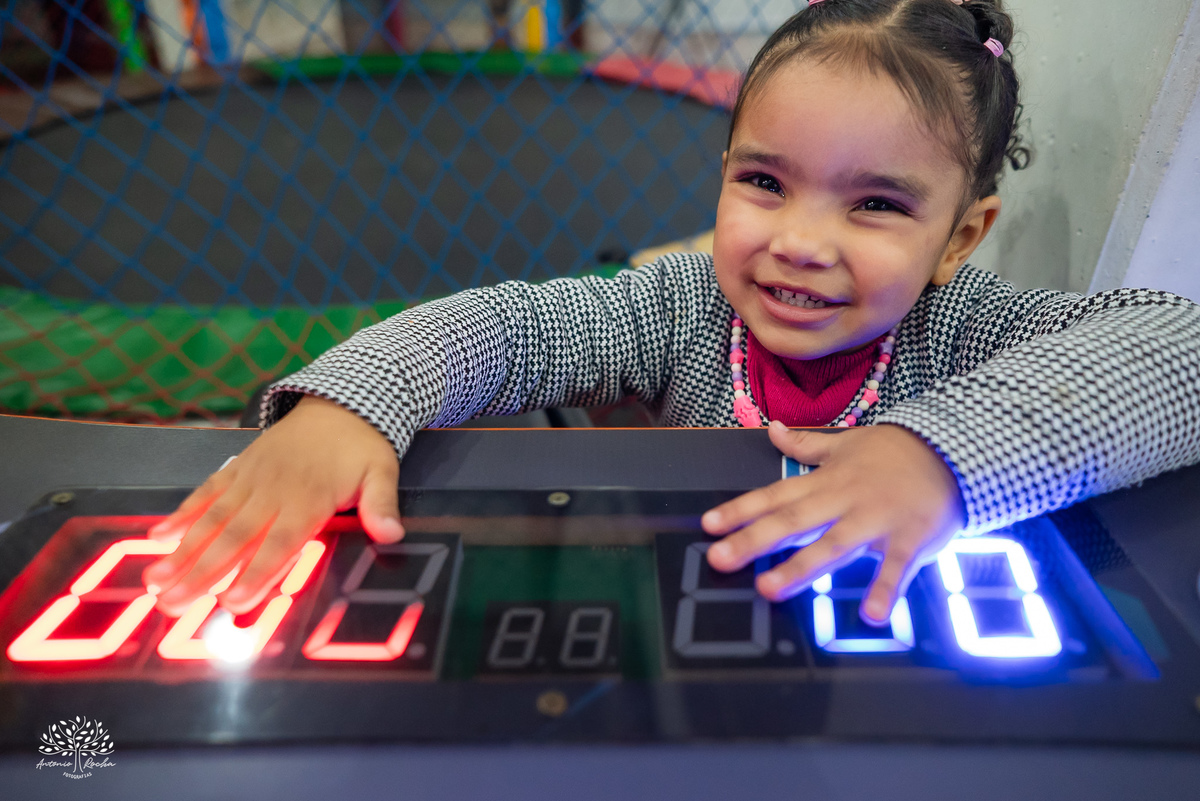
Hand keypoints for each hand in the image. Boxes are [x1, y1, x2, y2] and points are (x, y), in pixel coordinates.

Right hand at [142, 395, 403, 615]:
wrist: (341, 402)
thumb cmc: (361, 446)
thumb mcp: (382, 471)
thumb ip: (381, 505)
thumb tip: (391, 535)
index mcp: (309, 497)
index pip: (279, 542)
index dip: (255, 572)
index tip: (233, 601)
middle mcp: (274, 489)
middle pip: (234, 537)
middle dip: (202, 572)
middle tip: (173, 604)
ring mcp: (251, 477)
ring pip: (212, 518)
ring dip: (182, 551)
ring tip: (156, 581)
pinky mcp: (239, 467)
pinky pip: (206, 492)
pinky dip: (181, 514)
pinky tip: (157, 538)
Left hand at [701, 421, 964, 623]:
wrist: (954, 451)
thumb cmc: (895, 453)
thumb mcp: (848, 443)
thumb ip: (807, 444)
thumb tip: (772, 430)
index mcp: (826, 481)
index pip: (775, 495)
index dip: (740, 509)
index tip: (708, 526)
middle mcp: (844, 500)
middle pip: (793, 521)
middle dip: (754, 541)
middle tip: (720, 559)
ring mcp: (876, 521)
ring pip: (833, 545)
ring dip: (801, 568)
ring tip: (769, 588)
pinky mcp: (911, 539)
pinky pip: (896, 568)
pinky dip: (885, 590)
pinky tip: (870, 615)